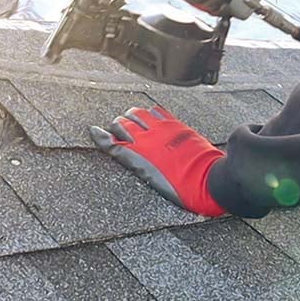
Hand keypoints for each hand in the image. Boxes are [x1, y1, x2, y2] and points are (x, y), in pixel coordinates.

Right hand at [90, 106, 225, 216]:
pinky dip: (151, 112)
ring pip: (137, 113)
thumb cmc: (181, 189)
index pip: (111, 142)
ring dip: (131, 116)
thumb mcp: (152, 182)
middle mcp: (146, 139)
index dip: (100, 136)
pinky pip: (157, 111)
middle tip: (115, 130)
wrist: (206, 180)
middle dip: (116, 126)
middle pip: (121, 124)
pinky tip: (151, 115)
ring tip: (131, 119)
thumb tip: (126, 155)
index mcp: (137, 156)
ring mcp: (161, 129)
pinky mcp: (175, 124)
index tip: (93, 131)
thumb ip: (137, 165)